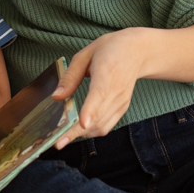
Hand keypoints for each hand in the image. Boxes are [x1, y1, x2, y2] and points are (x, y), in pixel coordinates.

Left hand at [52, 28, 150, 149]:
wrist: (137, 51)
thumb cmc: (109, 50)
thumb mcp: (85, 54)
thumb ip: (70, 76)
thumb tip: (56, 97)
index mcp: (107, 71)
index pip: (99, 93)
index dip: (90, 110)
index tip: (82, 123)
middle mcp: (117, 90)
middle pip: (98, 116)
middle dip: (77, 132)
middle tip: (58, 142)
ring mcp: (121, 102)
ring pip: (102, 126)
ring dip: (82, 135)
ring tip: (63, 139)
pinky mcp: (122, 108)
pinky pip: (106, 126)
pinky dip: (91, 132)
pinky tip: (77, 131)